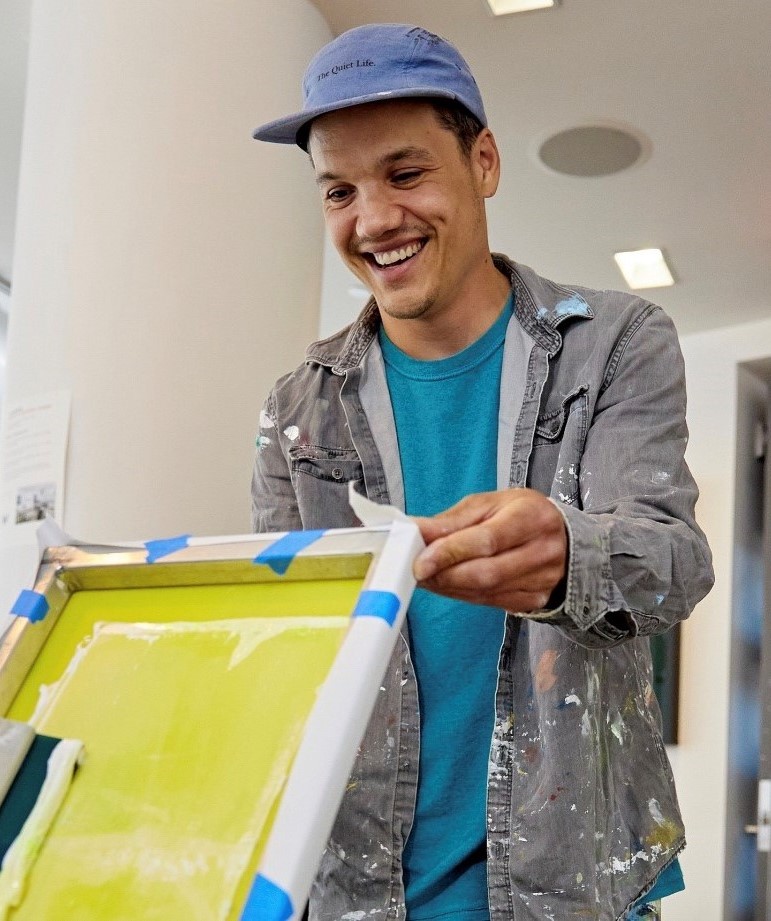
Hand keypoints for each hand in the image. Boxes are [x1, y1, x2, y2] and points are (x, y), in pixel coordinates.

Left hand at [412, 488, 567, 613]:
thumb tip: (415, 530)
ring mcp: (541, 581)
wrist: (564, 539)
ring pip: (485, 592)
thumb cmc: (521, 514)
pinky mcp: (534, 601)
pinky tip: (447, 585)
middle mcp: (542, 551)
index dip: (450, 553)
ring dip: (448, 587)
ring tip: (426, 577)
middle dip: (444, 575)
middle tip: (416, 571)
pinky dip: (462, 595)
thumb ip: (452, 520)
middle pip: (486, 573)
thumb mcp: (489, 504)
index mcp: (532, 518)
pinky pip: (490, 602)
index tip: (420, 561)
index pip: (487, 540)